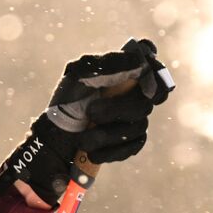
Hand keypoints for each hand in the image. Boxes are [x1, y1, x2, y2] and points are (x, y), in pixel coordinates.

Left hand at [0, 38, 172, 206]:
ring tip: (82, 138)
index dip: (155, 76)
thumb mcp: (78, 72)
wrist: (57, 132)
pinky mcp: (133, 141)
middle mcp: (136, 95)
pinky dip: (111, 150)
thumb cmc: (69, 95)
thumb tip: (138, 60)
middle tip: (91, 112)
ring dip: (106, 134)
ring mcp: (136, 118)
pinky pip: (133, 146)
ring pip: (138, 126)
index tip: (142, 83)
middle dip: (116, 109)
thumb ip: (107, 64)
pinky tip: (92, 151)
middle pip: (144, 102)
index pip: (154, 71)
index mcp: (127, 73)